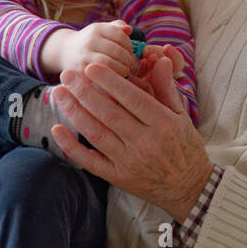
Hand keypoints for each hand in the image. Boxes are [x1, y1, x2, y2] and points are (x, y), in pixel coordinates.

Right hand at [41, 20, 138, 80]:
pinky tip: (114, 78)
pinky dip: (110, 77)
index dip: (129, 45)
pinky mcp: (80, 71)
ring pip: (109, 64)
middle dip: (128, 59)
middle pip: (116, 50)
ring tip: (126, 71)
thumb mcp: (101, 30)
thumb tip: (129, 30)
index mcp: (97, 29)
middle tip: (131, 65)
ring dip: (122, 69)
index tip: (130, 52)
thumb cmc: (91, 41)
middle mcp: (89, 41)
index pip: (120, 35)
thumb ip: (116, 27)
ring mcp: (83, 56)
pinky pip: (99, 75)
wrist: (65, 51)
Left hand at [51, 53, 211, 221]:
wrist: (188, 187)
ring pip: (96, 133)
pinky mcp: (118, 176)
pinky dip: (72, 147)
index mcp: (163, 124)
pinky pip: (90, 161)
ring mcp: (129, 161)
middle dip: (85, 91)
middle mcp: (145, 143)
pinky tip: (58, 130)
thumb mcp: (182, 116)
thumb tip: (161, 59)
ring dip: (74, 112)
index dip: (110, 81)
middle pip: (109, 113)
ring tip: (59, 93)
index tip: (92, 66)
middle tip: (67, 74)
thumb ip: (166, 88)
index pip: (132, 98)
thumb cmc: (185, 147)